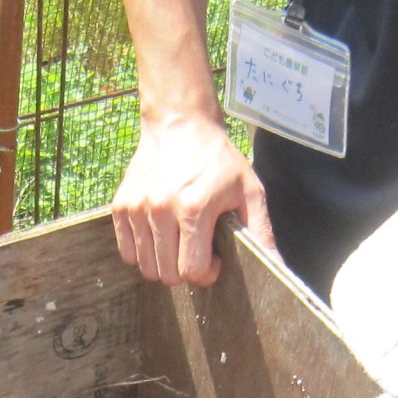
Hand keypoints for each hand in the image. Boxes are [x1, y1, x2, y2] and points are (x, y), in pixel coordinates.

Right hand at [111, 111, 272, 286]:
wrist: (180, 124)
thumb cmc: (219, 159)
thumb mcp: (249, 191)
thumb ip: (261, 232)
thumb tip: (277, 266)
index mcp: (194, 208)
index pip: (192, 270)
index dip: (207, 273)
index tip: (215, 260)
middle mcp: (160, 209)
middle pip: (167, 274)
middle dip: (185, 271)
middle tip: (197, 250)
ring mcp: (137, 207)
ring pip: (146, 267)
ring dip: (164, 263)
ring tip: (179, 241)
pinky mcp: (120, 205)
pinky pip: (127, 252)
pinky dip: (144, 252)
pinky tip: (160, 235)